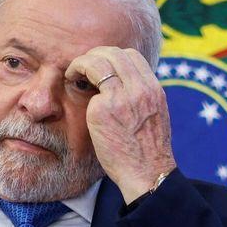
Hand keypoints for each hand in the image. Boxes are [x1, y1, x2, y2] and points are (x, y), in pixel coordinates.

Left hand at [65, 47, 176, 203]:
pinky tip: (75, 96)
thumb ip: (139, 95)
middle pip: (113, 53)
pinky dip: (81, 88)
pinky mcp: (102, 110)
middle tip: (82, 68)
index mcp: (153, 89)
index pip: (131, 55)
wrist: (146, 174)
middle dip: (93, 55)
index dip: (112, 56)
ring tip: (72, 74)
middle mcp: (139, 89)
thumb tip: (119, 82)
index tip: (101, 67)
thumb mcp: (153, 114)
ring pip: (97, 62)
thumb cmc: (146, 150)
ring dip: (81, 64)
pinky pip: (89, 89)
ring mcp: (121, 98)